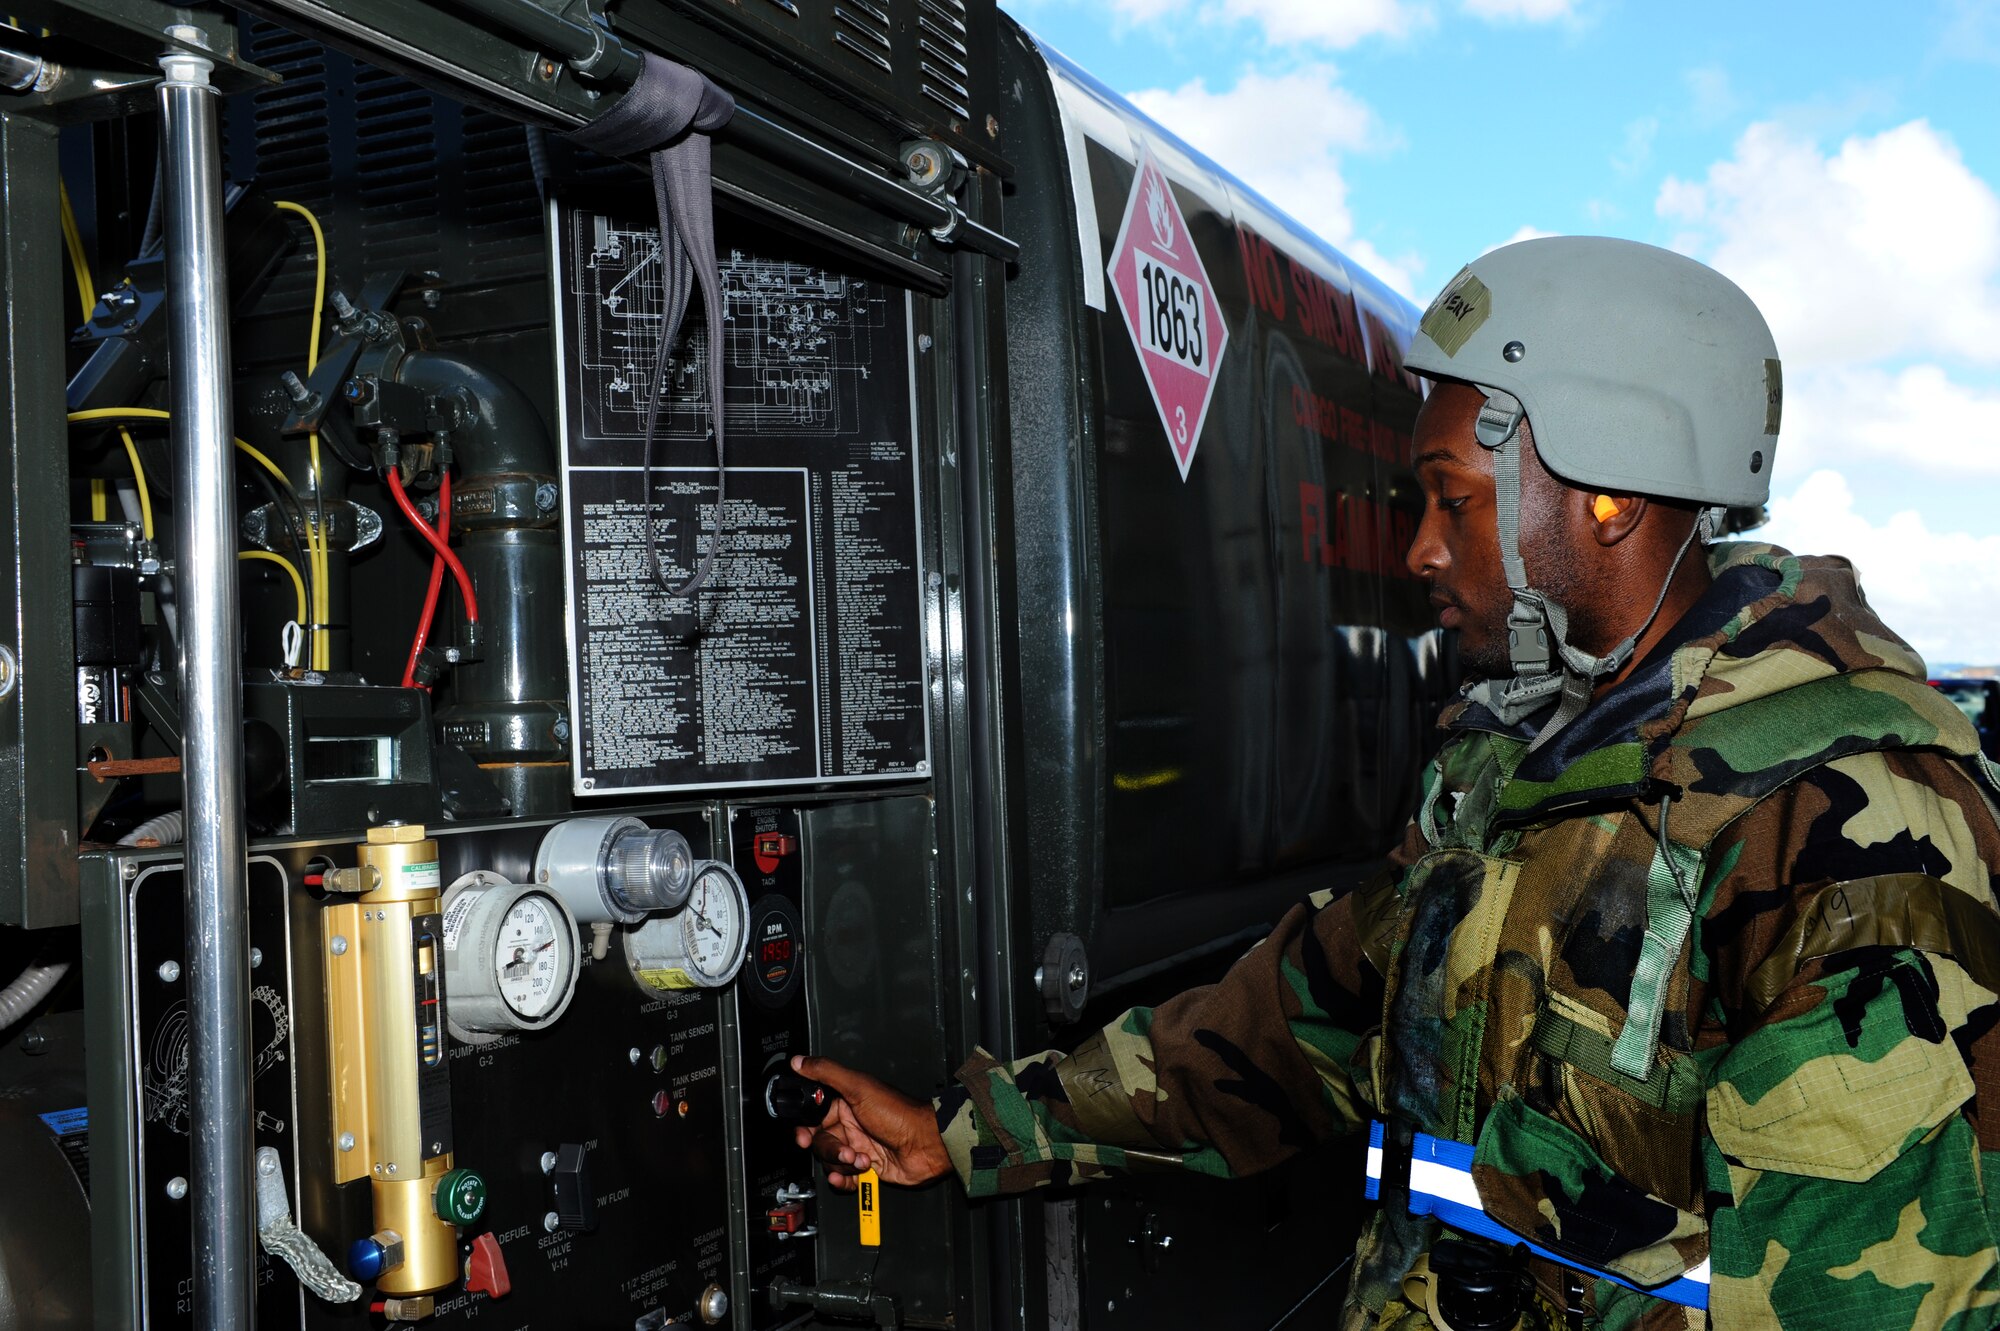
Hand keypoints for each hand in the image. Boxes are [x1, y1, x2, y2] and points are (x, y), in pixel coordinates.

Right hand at [789, 1054, 951, 1191]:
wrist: (926, 1144)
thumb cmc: (898, 1113)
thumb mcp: (859, 1087)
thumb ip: (827, 1073)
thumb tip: (799, 1061)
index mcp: (845, 1103)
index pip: (813, 1116)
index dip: (805, 1127)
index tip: (804, 1136)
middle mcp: (850, 1124)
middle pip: (820, 1141)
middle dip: (830, 1149)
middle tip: (845, 1150)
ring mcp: (857, 1146)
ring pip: (831, 1160)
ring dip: (842, 1163)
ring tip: (861, 1159)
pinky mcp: (865, 1168)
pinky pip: (843, 1177)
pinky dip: (843, 1179)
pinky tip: (848, 1176)